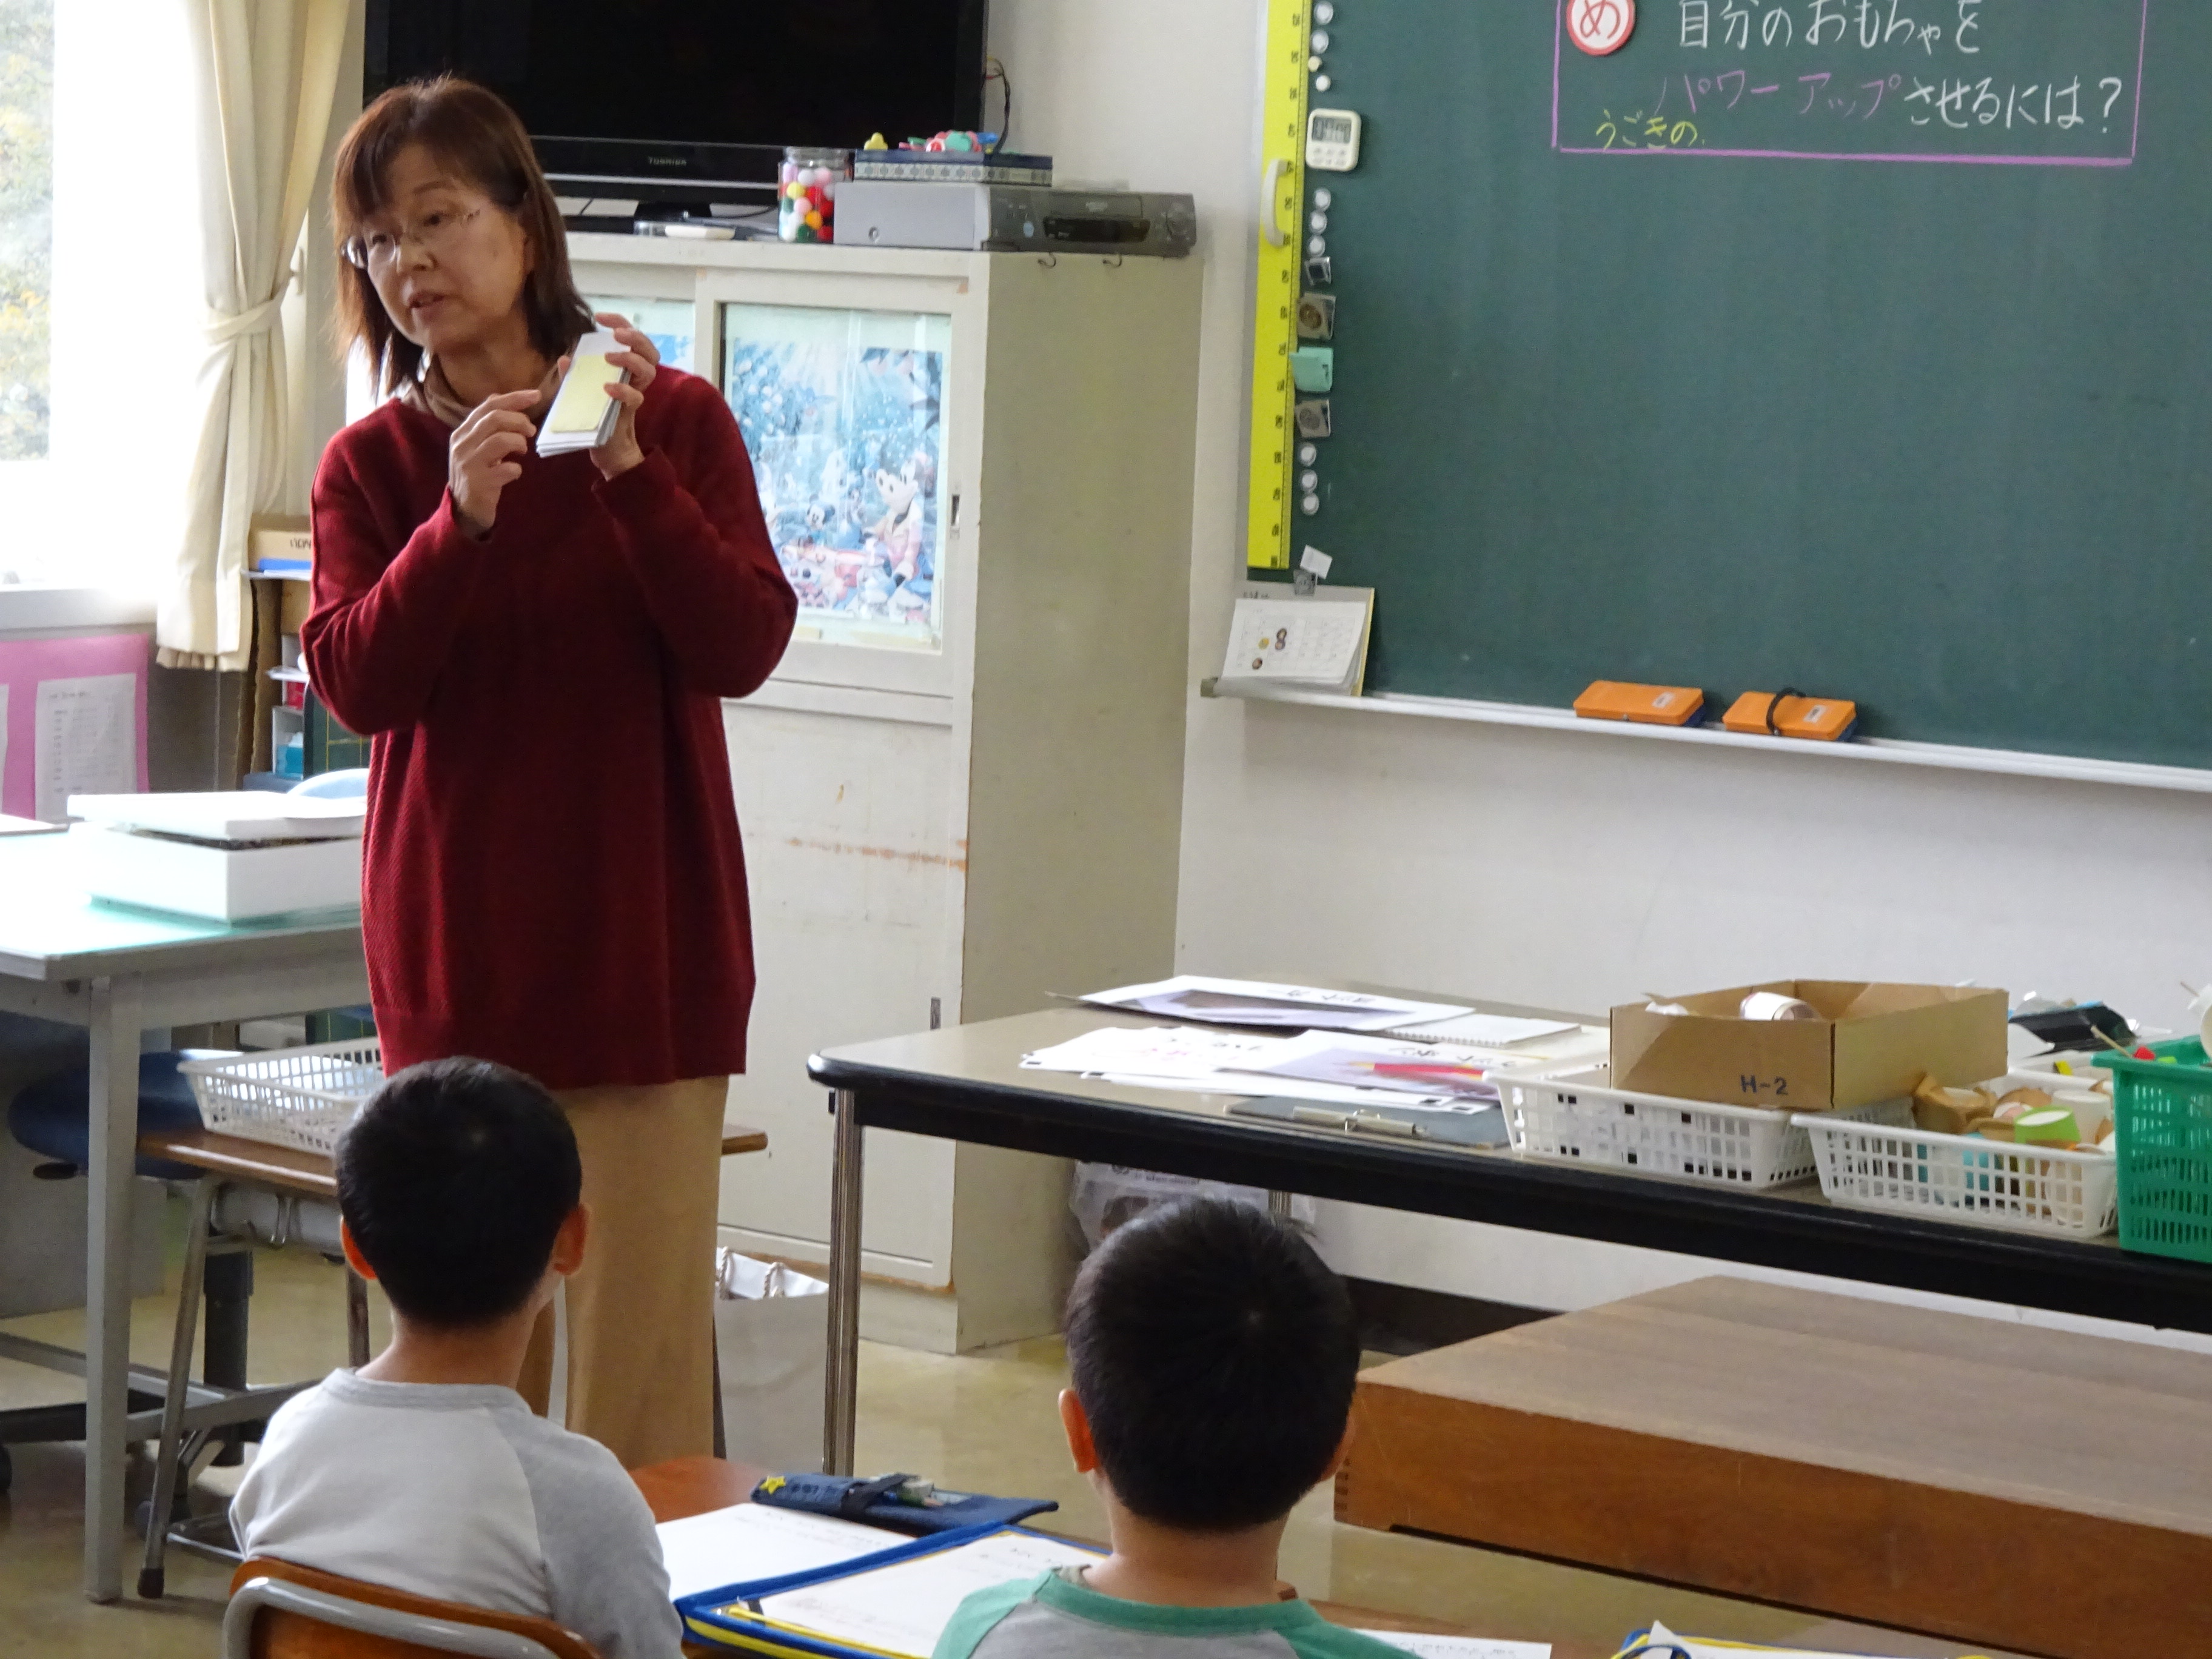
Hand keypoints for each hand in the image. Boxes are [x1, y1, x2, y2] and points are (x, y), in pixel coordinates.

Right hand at [448, 387, 540, 536]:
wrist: (463, 509)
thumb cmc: (476, 474)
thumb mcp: (475, 446)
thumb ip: (485, 425)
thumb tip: (499, 397)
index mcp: (462, 432)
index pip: (488, 405)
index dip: (514, 398)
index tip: (536, 395)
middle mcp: (462, 444)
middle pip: (494, 419)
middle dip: (519, 420)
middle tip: (531, 430)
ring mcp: (469, 463)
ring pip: (500, 440)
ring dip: (519, 443)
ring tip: (522, 450)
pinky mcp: (479, 483)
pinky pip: (507, 469)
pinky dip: (517, 469)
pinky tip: (514, 473)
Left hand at [575, 311, 658, 480]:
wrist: (604, 449)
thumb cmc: (593, 416)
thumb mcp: (578, 391)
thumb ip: (573, 376)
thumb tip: (566, 358)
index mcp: (625, 368)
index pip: (631, 338)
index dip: (620, 322)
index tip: (600, 316)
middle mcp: (636, 378)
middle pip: (650, 350)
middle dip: (635, 337)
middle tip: (617, 334)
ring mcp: (635, 394)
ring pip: (649, 370)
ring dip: (631, 359)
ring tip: (610, 357)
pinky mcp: (630, 412)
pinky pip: (635, 397)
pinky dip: (623, 390)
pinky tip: (608, 387)